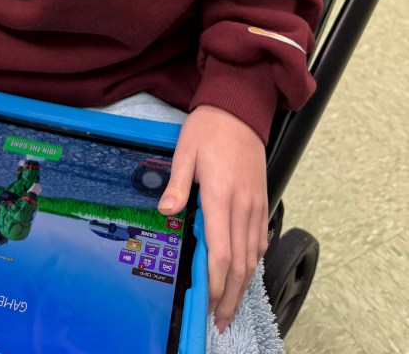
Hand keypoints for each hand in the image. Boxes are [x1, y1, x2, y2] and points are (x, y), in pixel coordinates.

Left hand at [158, 105, 267, 332]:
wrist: (240, 109)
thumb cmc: (209, 128)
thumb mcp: (185, 151)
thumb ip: (177, 184)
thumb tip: (166, 210)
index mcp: (220, 196)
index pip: (221, 253)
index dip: (217, 284)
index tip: (210, 304)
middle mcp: (242, 205)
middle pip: (240, 264)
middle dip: (231, 296)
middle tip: (221, 319)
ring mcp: (256, 204)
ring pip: (253, 255)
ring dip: (244, 284)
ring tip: (232, 304)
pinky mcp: (262, 199)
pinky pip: (260, 238)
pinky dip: (253, 261)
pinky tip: (245, 270)